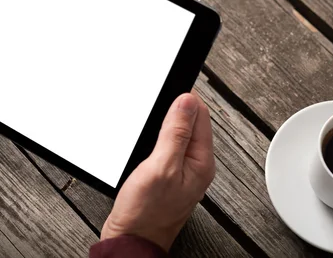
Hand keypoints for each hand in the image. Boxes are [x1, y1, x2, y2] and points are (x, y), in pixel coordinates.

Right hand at [101, 92, 214, 251]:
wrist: (131, 239)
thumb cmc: (146, 212)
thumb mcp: (161, 166)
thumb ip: (175, 132)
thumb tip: (187, 100)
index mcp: (201, 161)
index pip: (200, 114)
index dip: (183, 99)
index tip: (165, 93)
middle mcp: (196, 164)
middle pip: (190, 122)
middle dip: (173, 111)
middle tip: (154, 113)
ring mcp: (181, 170)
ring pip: (176, 133)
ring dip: (163, 125)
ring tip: (149, 126)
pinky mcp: (167, 174)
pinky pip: (166, 146)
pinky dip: (156, 139)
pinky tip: (146, 143)